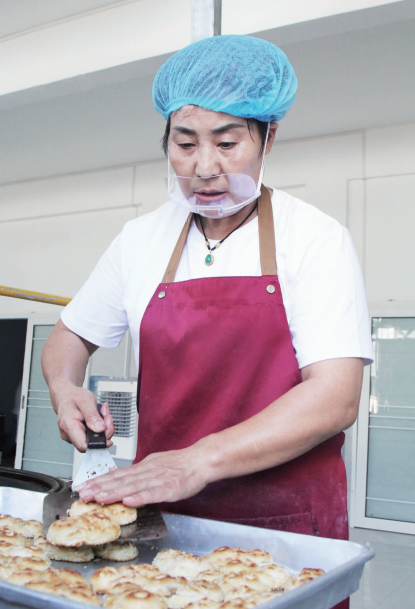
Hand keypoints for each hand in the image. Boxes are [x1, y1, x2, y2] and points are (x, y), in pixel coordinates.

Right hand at [50, 380, 114, 451]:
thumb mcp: (85, 401)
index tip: (107, 431)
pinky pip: (93, 435)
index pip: (83, 446)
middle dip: (104, 429)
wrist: (65, 395)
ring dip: (104, 426)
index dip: (98, 443)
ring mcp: (73, 436)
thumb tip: (100, 429)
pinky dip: (100, 426)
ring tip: (102, 412)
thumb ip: (92, 415)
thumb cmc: (73, 397)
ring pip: (94, 438)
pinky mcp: (78, 435)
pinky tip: (98, 417)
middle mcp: (69, 434)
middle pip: (92, 442)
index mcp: (69, 426)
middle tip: (106, 415)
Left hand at [76, 443, 211, 506]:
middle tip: (82, 494)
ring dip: (114, 492)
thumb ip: (139, 472)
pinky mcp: (170, 488)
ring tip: (98, 498)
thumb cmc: (181, 465)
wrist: (201, 460)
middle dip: (99, 487)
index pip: (117, 474)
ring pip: (132, 486)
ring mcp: (158, 480)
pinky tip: (128, 501)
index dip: (99, 481)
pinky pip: (153, 493)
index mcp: (143, 467)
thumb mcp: (156, 464)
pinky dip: (140, 497)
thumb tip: (121, 478)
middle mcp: (147, 472)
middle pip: (120, 480)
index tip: (83, 487)